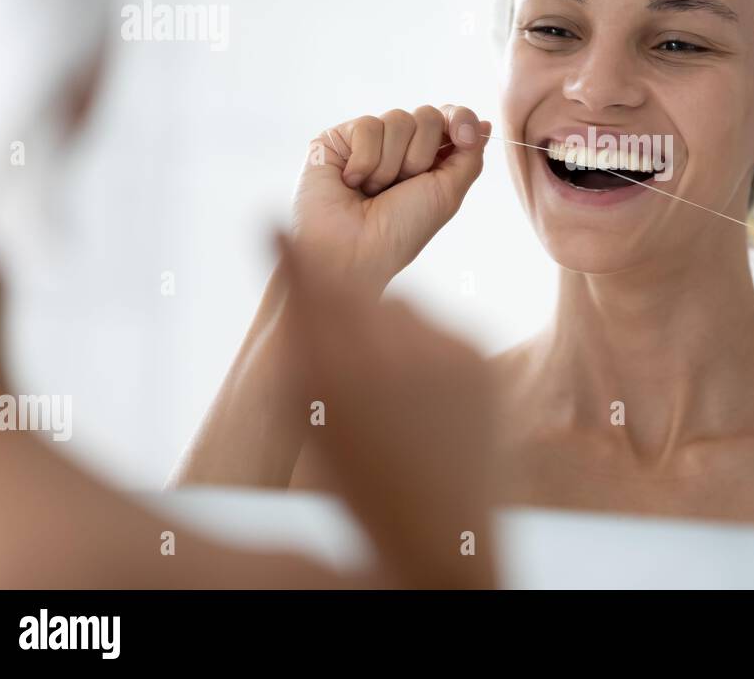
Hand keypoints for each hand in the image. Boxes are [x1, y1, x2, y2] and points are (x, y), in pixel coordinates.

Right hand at [278, 232, 496, 588]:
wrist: (440, 531)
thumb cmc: (363, 481)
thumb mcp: (319, 422)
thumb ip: (309, 353)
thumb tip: (308, 291)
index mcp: (336, 376)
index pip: (311, 292)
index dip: (292, 255)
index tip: (275, 223)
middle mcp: (389, 356)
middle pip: (359, 295)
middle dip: (351, 310)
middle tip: (354, 356)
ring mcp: (441, 352)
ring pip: (403, 309)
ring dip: (393, 332)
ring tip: (395, 392)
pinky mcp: (477, 358)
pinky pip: (440, 329)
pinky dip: (428, 350)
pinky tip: (427, 395)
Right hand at [292, 104, 489, 294]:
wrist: (353, 250)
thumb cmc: (399, 231)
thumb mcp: (448, 193)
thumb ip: (469, 156)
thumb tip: (484, 124)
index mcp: (429, 160)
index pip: (451, 117)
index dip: (461, 120)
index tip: (464, 139)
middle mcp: (399, 147)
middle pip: (428, 115)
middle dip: (421, 155)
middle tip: (403, 186)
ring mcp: (368, 142)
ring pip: (398, 118)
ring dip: (392, 164)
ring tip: (374, 190)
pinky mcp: (338, 139)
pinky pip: (367, 126)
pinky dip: (366, 160)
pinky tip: (352, 182)